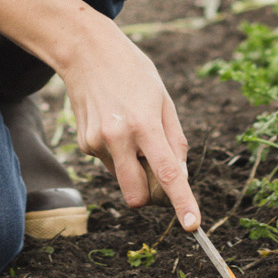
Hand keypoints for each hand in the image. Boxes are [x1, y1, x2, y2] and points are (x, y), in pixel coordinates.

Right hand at [58, 16, 201, 230]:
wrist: (86, 51)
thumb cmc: (133, 72)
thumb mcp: (164, 99)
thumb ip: (175, 141)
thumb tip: (179, 177)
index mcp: (145, 124)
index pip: (167, 174)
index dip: (183, 202)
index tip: (192, 225)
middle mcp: (118, 137)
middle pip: (137, 196)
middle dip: (151, 195)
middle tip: (158, 171)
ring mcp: (97, 143)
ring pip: (123, 180)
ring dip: (133, 168)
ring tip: (132, 130)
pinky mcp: (85, 144)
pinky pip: (110, 165)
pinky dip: (118, 154)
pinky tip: (114, 125)